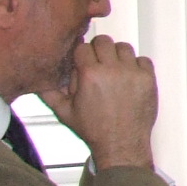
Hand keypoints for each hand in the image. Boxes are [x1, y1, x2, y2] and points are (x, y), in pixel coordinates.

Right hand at [33, 36, 157, 169]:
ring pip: (123, 47)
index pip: (83, 47)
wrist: (121, 144)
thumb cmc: (94, 130)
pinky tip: (128, 78)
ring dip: (117, 56)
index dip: (80, 54)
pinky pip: (142, 59)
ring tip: (113, 71)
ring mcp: (132, 73)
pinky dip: (136, 65)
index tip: (82, 62)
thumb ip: (49, 92)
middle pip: (104, 41)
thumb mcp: (64, 112)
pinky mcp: (148, 79)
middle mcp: (112, 70)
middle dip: (97, 50)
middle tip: (97, 63)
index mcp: (90, 75)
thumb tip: (38, 79)